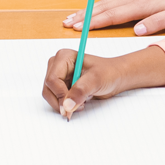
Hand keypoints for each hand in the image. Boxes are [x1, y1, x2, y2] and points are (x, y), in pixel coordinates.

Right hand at [42, 45, 164, 118]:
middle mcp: (57, 65)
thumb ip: (80, 91)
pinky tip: (79, 102)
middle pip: (48, 88)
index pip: (52, 79)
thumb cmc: (108, 73)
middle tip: (77, 107)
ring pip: (50, 95)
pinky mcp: (61, 85)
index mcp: (63, 57)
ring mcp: (58, 75)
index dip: (60, 94)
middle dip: (61, 100)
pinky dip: (65, 105)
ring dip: (63, 104)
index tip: (70, 105)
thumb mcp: (96, 80)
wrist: (115, 77)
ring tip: (81, 103)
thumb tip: (66, 106)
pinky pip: (55, 99)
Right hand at [63, 0, 164, 35]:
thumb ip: (159, 22)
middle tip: (66, 24)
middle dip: (83, 16)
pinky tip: (89, 13)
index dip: (95, 22)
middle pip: (103, 8)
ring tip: (70, 18)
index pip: (113, 15)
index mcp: (142, 6)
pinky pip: (110, 4)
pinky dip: (96, 8)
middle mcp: (133, 0)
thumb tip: (139, 29)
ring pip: (104, 4)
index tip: (79, 28)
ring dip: (86, 11)